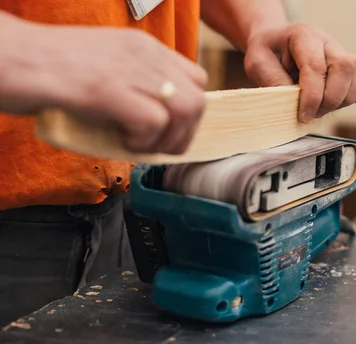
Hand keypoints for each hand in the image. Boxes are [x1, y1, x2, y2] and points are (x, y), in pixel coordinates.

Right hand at [0, 16, 207, 154]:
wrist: (11, 57)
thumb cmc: (48, 68)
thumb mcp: (105, 67)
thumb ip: (132, 85)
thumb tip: (151, 123)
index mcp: (144, 47)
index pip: (196, 78)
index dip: (189, 111)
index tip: (169, 129)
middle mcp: (145, 55)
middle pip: (198, 99)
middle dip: (185, 133)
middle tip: (159, 147)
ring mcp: (130, 70)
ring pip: (187, 110)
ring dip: (168, 139)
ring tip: (141, 146)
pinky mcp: (111, 90)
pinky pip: (154, 122)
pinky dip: (144, 141)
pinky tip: (122, 142)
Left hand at [243, 23, 355, 122]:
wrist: (278, 44)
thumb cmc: (268, 53)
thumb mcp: (257, 64)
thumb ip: (273, 81)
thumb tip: (294, 103)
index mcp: (304, 35)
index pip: (315, 67)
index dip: (312, 97)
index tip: (304, 116)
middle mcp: (328, 41)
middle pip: (344, 68)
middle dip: (330, 99)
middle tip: (312, 113)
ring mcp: (344, 51)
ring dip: (342, 100)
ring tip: (320, 107)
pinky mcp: (354, 65)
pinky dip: (353, 97)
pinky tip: (333, 100)